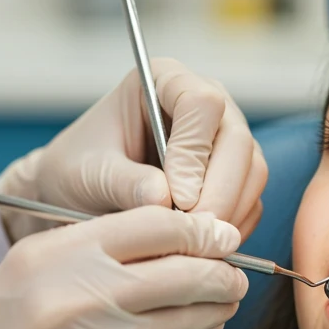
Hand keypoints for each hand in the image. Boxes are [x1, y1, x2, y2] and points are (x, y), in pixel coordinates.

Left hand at [0, 57, 266, 241]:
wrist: (76, 195)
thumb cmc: (77, 170)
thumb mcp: (89, 174)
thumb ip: (124, 182)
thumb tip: (163, 198)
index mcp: (165, 80)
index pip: (201, 103)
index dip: (194, 152)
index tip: (177, 199)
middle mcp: (205, 104)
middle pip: (237, 140)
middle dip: (220, 192)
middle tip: (194, 233)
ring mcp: (223, 140)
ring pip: (252, 171)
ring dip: (229, 213)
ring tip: (193, 245)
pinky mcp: (234, 177)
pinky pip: (252, 200)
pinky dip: (232, 227)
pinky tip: (202, 247)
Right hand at [0, 206, 246, 328]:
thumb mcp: (28, 263)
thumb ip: (94, 246)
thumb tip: (174, 237)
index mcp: (60, 254)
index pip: (156, 224)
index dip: (201, 228)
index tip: (222, 234)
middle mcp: (83, 299)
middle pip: (186, 272)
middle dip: (223, 271)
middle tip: (236, 271)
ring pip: (189, 322)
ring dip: (217, 309)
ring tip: (224, 300)